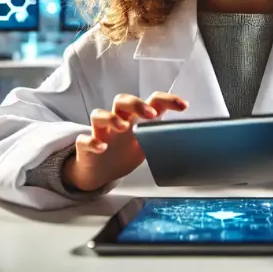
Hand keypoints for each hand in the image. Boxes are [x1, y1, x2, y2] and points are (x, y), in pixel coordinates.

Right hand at [62, 92, 187, 191]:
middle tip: (151, 114)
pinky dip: (92, 142)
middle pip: (122, 100)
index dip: (168, 100)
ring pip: (99, 114)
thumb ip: (162, 135)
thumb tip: (188, 135)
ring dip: (112, 118)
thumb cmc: (125, 152)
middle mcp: (119, 121)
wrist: (100, 172)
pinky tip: (102, 147)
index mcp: (136, 119)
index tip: (183, 106)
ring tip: (124, 127)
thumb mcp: (148, 144)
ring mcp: (101, 132)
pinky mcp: (87, 146)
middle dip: (136, 104)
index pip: (152, 101)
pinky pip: (84, 140)